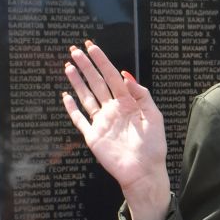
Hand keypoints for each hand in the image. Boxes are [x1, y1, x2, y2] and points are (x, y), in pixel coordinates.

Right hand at [62, 41, 170, 219]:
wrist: (144, 172)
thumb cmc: (153, 147)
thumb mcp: (154, 117)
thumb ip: (141, 95)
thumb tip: (126, 75)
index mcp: (128, 103)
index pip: (112, 77)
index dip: (102, 62)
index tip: (92, 47)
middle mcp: (113, 110)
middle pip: (97, 83)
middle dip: (86, 67)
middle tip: (75, 50)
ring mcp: (102, 123)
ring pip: (86, 97)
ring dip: (77, 82)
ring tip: (68, 66)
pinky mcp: (93, 137)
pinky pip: (80, 120)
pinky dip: (71, 108)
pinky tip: (65, 96)